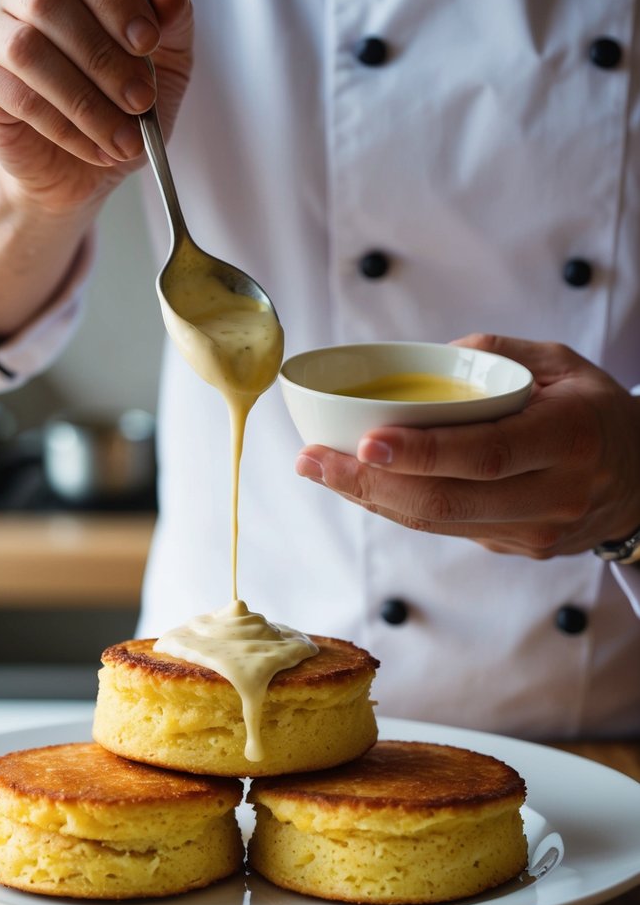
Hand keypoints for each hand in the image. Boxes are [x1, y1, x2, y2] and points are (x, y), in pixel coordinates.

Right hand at [0, 0, 193, 212]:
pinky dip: (66, 127)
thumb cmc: (120, 96)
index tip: (148, 42)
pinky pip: (19, 97)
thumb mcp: (166, 60)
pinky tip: (98, 148)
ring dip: (85, 100)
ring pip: (28, 51)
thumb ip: (173, 19)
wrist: (78, 163)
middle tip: (142, 102)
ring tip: (125, 138)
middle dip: (104, 58)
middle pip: (48, 1)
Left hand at [295, 334, 639, 559]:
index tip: (365, 442)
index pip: (486, 454)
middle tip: (311, 460)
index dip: (422, 454)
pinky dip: (398, 506)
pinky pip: (447, 529)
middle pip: (447, 502)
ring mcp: (536, 531)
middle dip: (368, 484)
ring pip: (438, 524)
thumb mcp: (561, 363)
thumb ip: (495, 355)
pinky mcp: (517, 549)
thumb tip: (426, 362)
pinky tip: (360, 483)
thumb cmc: (594, 410)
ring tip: (318, 469)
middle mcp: (554, 494)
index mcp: (568, 439)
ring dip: (370, 499)